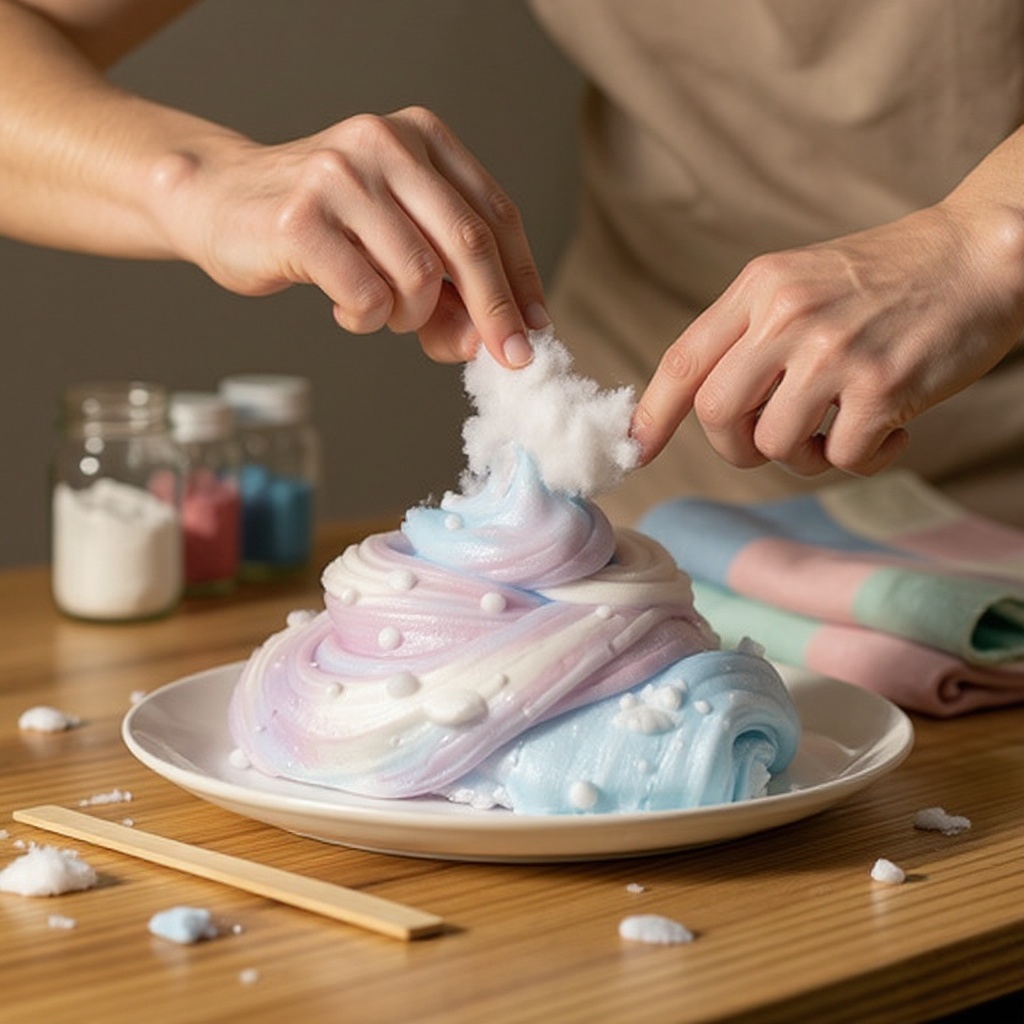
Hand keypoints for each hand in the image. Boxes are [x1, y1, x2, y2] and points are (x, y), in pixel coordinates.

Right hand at [150, 106, 546, 365]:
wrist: (218, 202)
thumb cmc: (321, 229)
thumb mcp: (395, 247)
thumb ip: (444, 289)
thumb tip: (487, 344)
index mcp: (423, 137)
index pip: (495, 215)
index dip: (521, 280)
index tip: (534, 331)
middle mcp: (386, 144)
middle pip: (469, 244)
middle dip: (495, 313)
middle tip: (507, 359)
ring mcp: (341, 176)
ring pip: (419, 277)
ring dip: (409, 317)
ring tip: (382, 310)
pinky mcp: (301, 218)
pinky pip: (367, 297)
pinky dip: (366, 320)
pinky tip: (346, 308)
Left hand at [631, 201, 1023, 475]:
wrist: (979, 254)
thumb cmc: (886, 278)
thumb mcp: (799, 281)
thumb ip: (749, 333)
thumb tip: (704, 405)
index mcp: (760, 287)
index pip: (684, 359)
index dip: (653, 413)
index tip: (634, 450)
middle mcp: (787, 315)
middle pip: (718, 415)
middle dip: (737, 448)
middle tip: (775, 442)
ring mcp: (834, 351)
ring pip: (776, 445)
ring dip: (806, 457)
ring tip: (841, 429)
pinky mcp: (883, 386)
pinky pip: (844, 458)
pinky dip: (865, 459)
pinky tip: (892, 430)